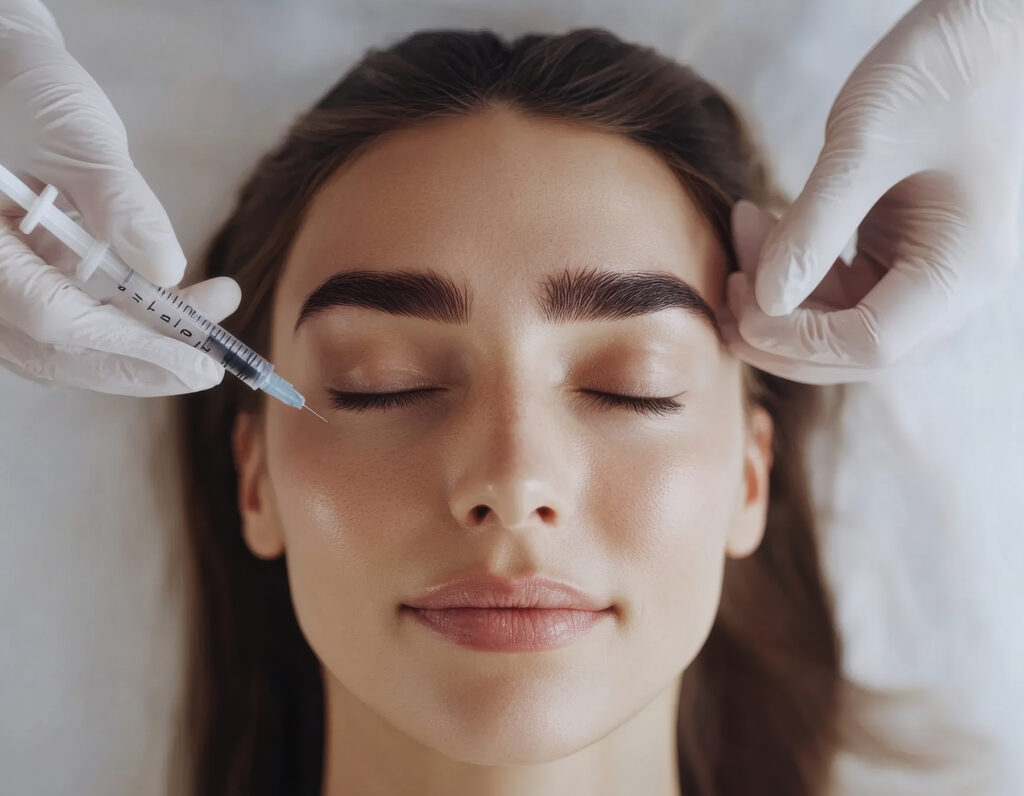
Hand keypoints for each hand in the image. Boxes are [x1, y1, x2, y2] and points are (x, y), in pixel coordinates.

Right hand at [0, 0, 236, 393]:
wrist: (5, 80)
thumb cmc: (27, 94)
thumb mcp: (75, 137)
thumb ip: (118, 201)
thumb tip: (166, 269)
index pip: (51, 315)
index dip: (131, 345)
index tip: (198, 363)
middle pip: (57, 352)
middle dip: (143, 363)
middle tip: (212, 366)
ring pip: (68, 345)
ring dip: (146, 342)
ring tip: (214, 309)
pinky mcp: (23, 282)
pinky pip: (74, 320)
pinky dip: (130, 320)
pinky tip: (181, 302)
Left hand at [723, 0, 1023, 382]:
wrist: (983, 27)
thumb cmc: (938, 70)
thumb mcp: (864, 145)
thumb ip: (811, 227)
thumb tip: (761, 301)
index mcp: (961, 270)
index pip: (870, 345)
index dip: (793, 338)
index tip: (738, 300)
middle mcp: (954, 285)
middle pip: (854, 350)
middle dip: (779, 328)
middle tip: (723, 290)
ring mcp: (932, 270)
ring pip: (842, 321)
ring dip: (781, 294)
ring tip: (742, 228)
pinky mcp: (907, 250)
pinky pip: (844, 287)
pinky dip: (798, 268)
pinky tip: (765, 224)